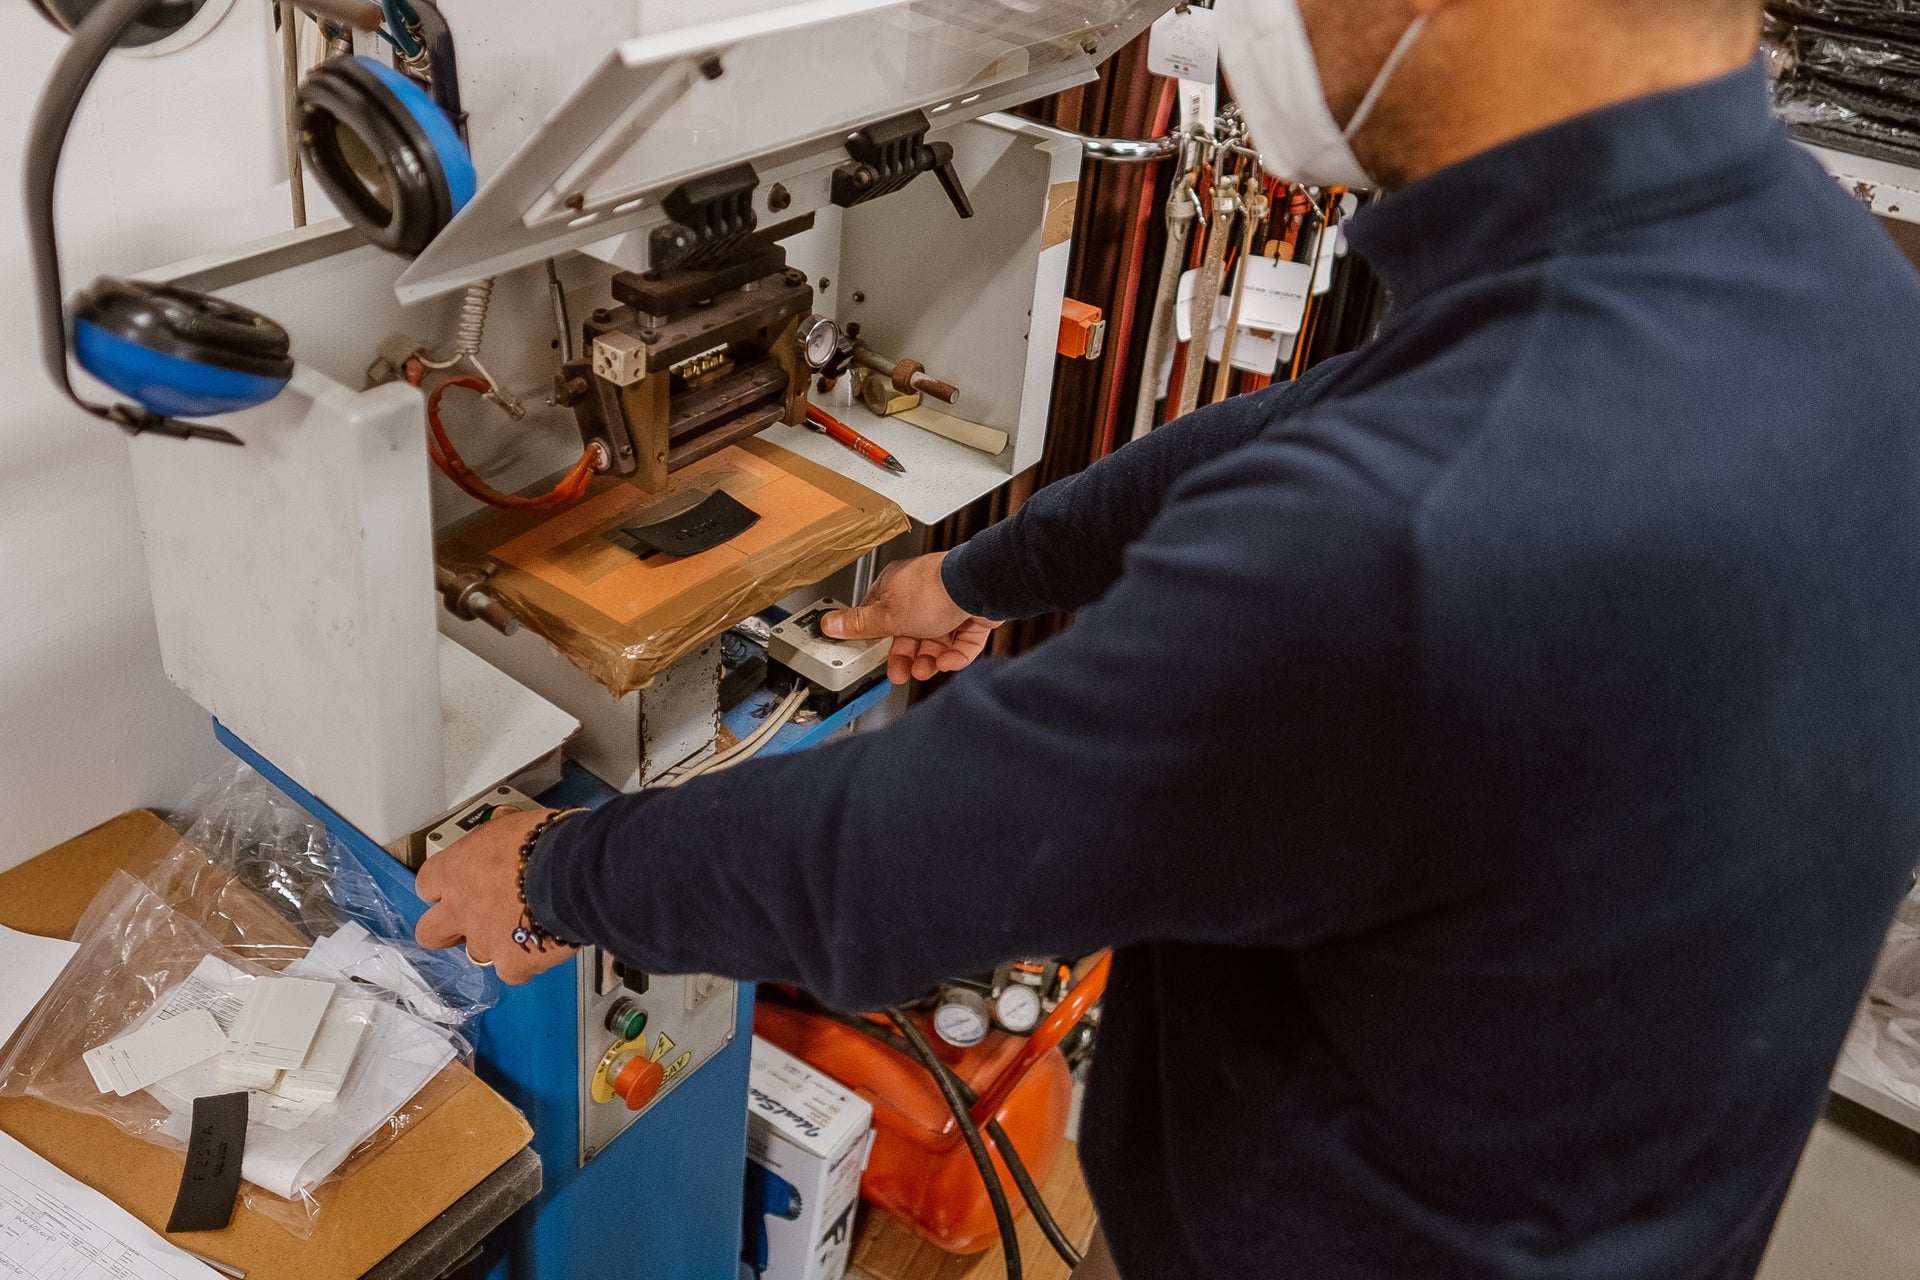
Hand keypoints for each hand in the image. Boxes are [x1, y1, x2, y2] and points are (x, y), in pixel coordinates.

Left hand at [415, 806, 576, 985]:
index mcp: (456, 869)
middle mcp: (461, 908)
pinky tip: (542, 946)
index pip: (427, 884)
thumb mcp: (513, 823)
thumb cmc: (548, 841)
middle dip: (448, 930)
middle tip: (473, 920)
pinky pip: (512, 971)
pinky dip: (524, 962)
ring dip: (493, 943)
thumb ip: (497, 840)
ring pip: (475, 954)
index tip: (455, 886)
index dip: (442, 888)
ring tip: (521, 930)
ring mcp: (483, 939)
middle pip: (430, 933)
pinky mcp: (511, 962)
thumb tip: (506, 831)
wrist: (575, 871)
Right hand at [822, 551, 1002, 683]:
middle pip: (907, 633)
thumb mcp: (886, 615)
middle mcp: (922, 594)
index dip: (874, 639)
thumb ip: (859, 624)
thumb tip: (829, 623)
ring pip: (935, 641)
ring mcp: (949, 605)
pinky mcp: (971, 616)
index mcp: (896, 586)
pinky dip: (954, 656)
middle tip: (900, 673)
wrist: (977, 588)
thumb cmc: (933, 591)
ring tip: (925, 670)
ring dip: (928, 660)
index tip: (870, 657)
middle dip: (904, 657)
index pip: (878, 615)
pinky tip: (947, 662)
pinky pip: (960, 642)